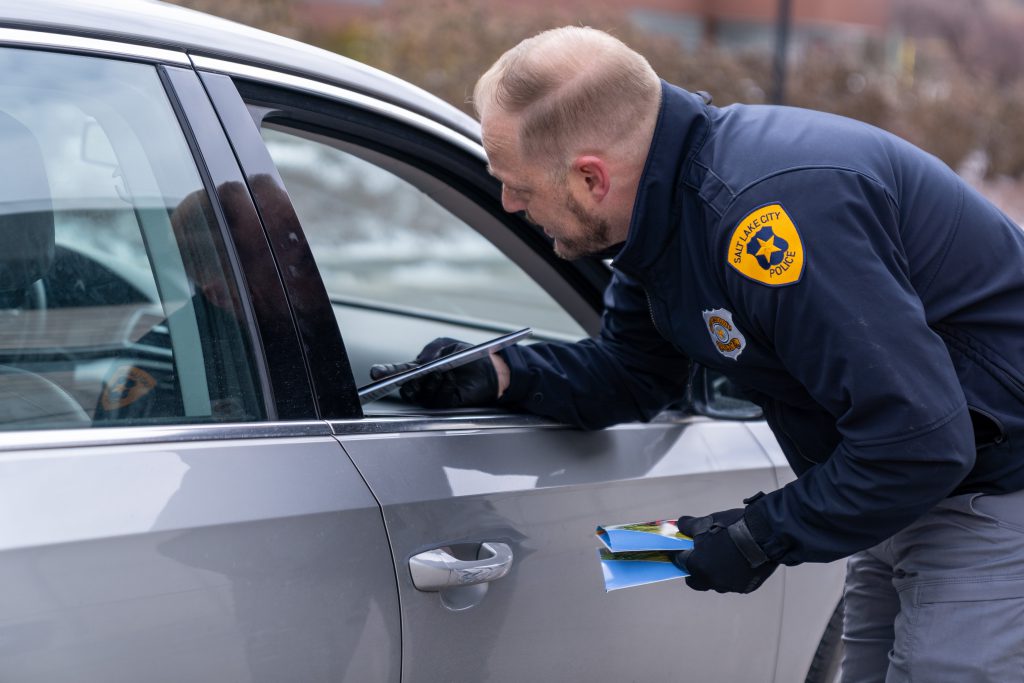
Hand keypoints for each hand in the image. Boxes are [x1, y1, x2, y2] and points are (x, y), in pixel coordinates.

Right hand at [369, 337, 498, 407]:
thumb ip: (431, 350)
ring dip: (428, 383)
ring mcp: (434, 395)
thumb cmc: (466, 355)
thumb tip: (420, 361)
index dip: (385, 373)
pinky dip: (443, 388)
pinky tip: (451, 379)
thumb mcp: (447, 345)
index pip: (399, 372)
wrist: (489, 368)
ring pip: (420, 396)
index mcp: (420, 368)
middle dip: (408, 382)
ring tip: (441, 372)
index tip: (375, 373)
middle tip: (415, 375)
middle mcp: (424, 384)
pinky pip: (438, 400)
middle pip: (405, 389)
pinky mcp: (447, 404)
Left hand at [672, 506, 776, 593]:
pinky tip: (738, 560)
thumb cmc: (733, 527)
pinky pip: (734, 582)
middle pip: (698, 580)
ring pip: (717, 582)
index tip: (683, 551)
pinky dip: (732, 574)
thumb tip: (680, 524)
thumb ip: (689, 526)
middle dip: (696, 570)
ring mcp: (731, 586)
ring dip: (716, 573)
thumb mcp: (706, 522)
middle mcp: (713, 581)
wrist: (765, 533)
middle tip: (700, 556)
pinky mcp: (747, 587)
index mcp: (699, 567)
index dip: (681, 555)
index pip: (682, 563)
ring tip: (723, 556)